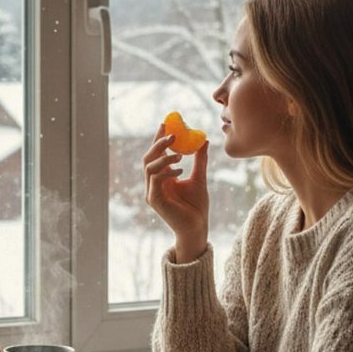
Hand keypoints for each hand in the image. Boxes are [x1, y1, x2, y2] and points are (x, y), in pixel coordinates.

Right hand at [143, 123, 208, 262]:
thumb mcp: (200, 178)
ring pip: (149, 167)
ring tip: (180, 154)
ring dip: (164, 157)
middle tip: (173, 135)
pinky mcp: (155, 200)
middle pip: (148, 158)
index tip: (166, 124)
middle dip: (159, 144)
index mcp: (161, 178)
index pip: (156, 154)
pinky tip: (181, 170)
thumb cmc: (197, 206)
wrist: (197, 227)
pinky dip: (167, 172)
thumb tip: (204, 140)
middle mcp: (153, 184)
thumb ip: (199, 160)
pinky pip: (156, 180)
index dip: (158, 139)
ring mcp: (152, 192)